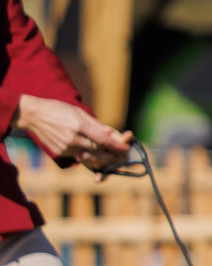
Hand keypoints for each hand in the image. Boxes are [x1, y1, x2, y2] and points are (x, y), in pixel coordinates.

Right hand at [17, 95, 131, 171]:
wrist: (33, 115)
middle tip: (120, 154)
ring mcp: (64, 147)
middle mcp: (72, 139)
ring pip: (88, 155)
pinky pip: (77, 156)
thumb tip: (110, 132)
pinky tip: (91, 152)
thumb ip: (95, 124)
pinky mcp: (58, 152)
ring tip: (109, 154)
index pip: (103, 140)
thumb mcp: (78, 111)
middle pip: (98, 151)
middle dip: (111, 154)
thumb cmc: (57, 109)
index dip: (116, 146)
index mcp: (79, 126)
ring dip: (99, 155)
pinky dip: (86, 154)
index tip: (126, 149)